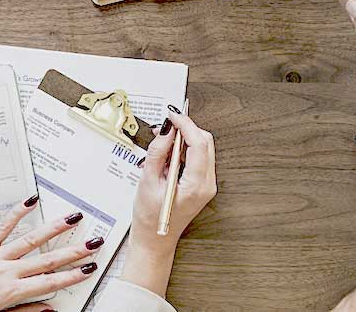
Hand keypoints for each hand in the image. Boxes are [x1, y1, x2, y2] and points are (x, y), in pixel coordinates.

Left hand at [0, 197, 102, 311]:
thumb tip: (50, 309)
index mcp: (8, 294)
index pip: (48, 283)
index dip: (71, 275)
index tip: (89, 268)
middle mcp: (4, 273)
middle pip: (45, 260)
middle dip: (73, 251)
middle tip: (93, 241)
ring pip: (29, 240)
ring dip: (53, 229)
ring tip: (72, 217)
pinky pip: (1, 228)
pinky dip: (16, 213)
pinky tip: (30, 201)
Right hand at [119, 109, 216, 295]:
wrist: (155, 240)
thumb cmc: (149, 218)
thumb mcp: (147, 182)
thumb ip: (158, 153)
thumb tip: (167, 130)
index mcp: (195, 185)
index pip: (199, 144)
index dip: (186, 125)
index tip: (172, 115)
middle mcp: (207, 184)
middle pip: (206, 143)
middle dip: (188, 129)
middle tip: (168, 124)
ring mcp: (208, 185)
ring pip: (205, 148)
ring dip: (187, 138)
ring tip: (165, 141)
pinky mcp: (203, 184)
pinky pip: (200, 158)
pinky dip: (187, 149)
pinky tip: (171, 153)